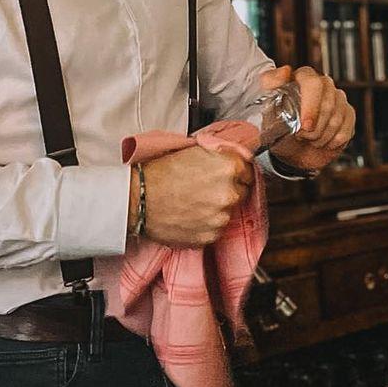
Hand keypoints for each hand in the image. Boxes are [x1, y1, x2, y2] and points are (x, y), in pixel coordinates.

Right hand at [133, 147, 252, 246]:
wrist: (138, 199)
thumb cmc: (160, 173)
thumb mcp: (193, 150)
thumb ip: (220, 153)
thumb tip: (236, 155)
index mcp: (228, 167)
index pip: (249, 169)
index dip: (237, 171)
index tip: (229, 174)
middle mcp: (229, 193)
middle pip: (242, 191)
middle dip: (229, 189)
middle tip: (206, 187)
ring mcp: (221, 217)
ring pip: (229, 211)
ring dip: (217, 208)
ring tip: (194, 202)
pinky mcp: (211, 236)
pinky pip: (216, 228)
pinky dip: (207, 223)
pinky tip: (191, 215)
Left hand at [261, 65, 354, 172]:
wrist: (289, 148)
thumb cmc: (276, 124)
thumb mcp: (265, 104)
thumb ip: (270, 83)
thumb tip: (284, 72)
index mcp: (304, 77)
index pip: (313, 83)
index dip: (311, 106)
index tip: (305, 126)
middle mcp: (324, 84)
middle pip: (328, 103)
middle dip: (315, 127)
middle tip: (301, 136)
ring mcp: (338, 98)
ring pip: (338, 117)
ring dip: (322, 136)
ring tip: (309, 139)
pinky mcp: (348, 114)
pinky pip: (347, 128)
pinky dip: (333, 141)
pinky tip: (322, 142)